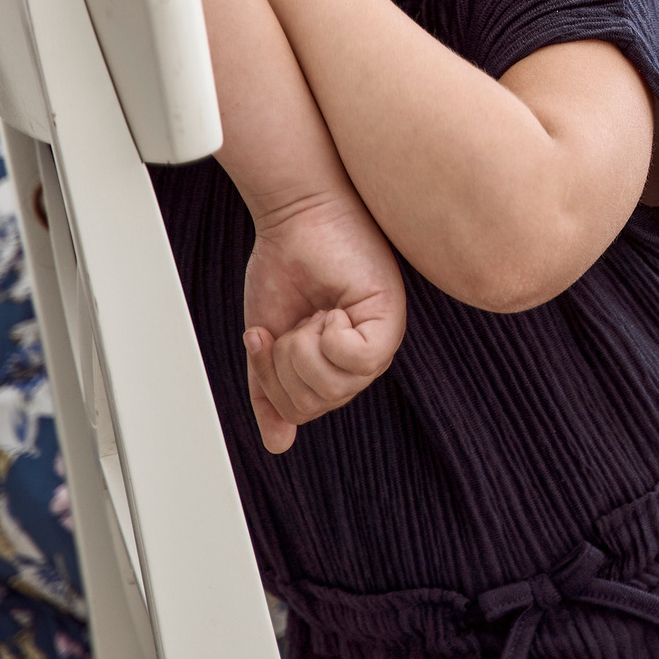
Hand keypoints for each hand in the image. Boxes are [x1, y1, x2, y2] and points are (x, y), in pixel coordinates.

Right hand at [241, 188, 406, 453]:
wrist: (294, 216)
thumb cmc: (285, 266)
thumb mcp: (269, 341)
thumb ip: (271, 390)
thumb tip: (279, 442)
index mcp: (339, 361)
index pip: (305, 410)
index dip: (274, 382)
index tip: (267, 337)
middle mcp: (364, 353)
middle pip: (318, 403)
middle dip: (286, 367)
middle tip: (290, 326)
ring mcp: (381, 337)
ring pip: (336, 386)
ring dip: (304, 349)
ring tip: (311, 314)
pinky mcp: (391, 317)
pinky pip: (358, 360)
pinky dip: (330, 338)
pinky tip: (330, 310)